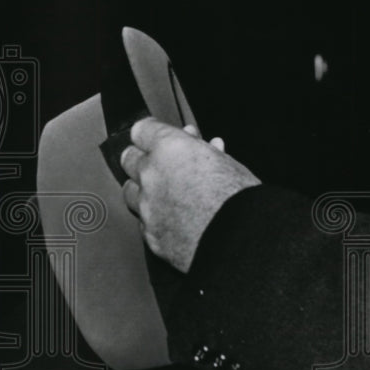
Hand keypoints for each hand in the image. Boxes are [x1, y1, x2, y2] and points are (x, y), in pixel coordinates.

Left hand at [120, 118, 260, 271]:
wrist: (240, 240)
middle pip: (129, 158)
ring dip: (144, 189)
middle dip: (144, 158)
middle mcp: (151, 174)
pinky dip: (155, 217)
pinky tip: (174, 219)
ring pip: (130, 191)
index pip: (143, 129)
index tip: (160, 136)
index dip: (154, 133)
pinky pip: (144, 221)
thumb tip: (205, 148)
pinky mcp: (150, 235)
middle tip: (162, 162)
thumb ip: (207, 154)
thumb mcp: (229, 163)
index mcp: (171, 148)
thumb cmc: (240, 199)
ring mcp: (147, 207)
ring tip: (165, 192)